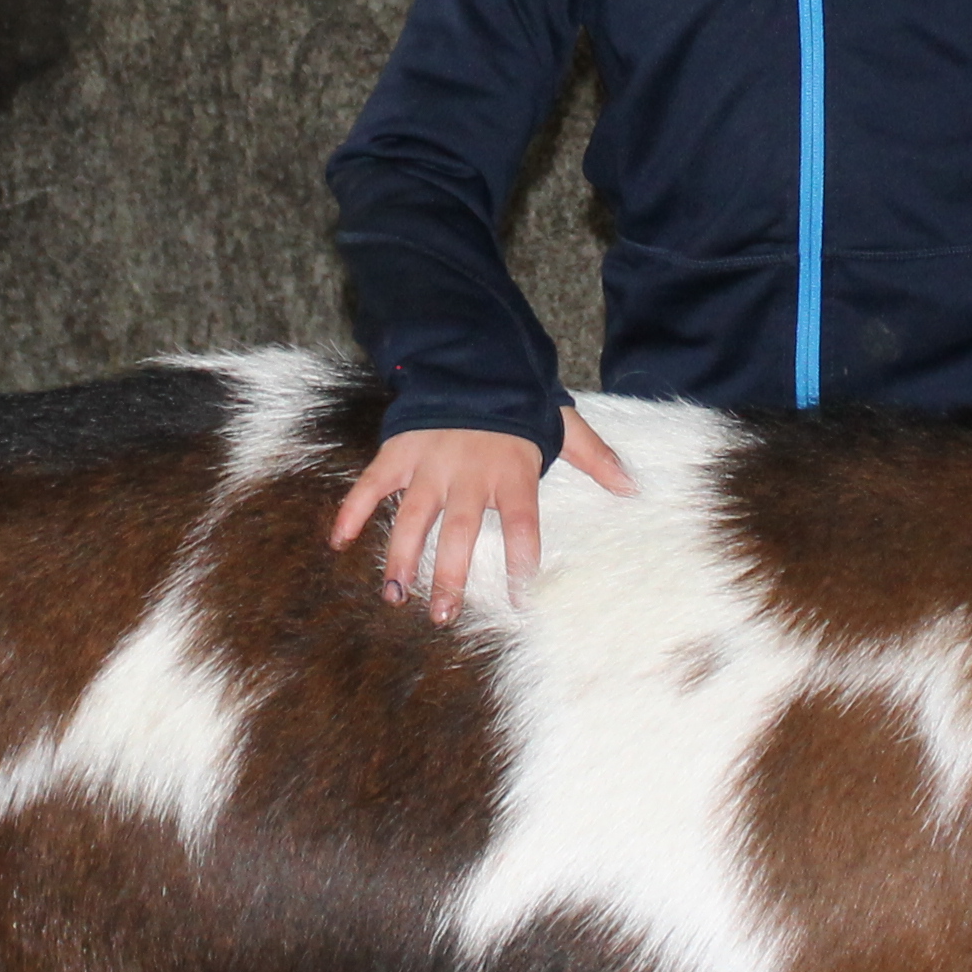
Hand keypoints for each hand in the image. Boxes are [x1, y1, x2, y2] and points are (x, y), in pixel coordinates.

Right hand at [330, 408, 636, 623]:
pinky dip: (353, 510)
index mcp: (514, 471)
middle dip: (448, 577)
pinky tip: (339, 542)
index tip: (521, 602)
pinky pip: (371, 483)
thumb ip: (595, 458)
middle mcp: (470, 473)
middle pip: (460, 533)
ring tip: (394, 596)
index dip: (522, 565)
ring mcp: (430, 463)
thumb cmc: (520, 400)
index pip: (523, 526)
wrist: (475, 356)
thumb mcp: (565, 423)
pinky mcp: (400, 450)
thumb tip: (632, 487)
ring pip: (413, 517)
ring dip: (401, 558)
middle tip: (441, 616)